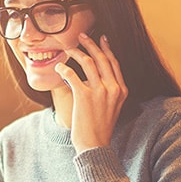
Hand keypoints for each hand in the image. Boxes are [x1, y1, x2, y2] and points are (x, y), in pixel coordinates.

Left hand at [55, 33, 127, 152]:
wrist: (95, 146)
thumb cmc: (100, 129)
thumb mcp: (112, 108)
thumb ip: (109, 92)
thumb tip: (96, 79)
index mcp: (122, 90)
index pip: (114, 63)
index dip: (107, 49)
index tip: (101, 39)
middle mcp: (113, 88)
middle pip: (102, 58)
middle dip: (91, 44)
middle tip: (81, 36)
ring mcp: (100, 92)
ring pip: (88, 62)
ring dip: (76, 52)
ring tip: (68, 49)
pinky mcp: (84, 96)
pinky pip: (72, 74)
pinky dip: (63, 68)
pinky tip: (58, 67)